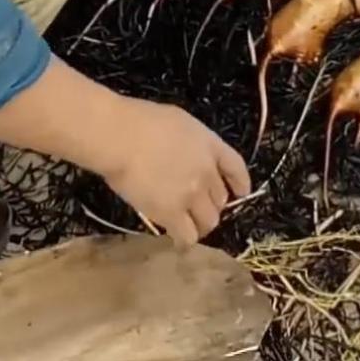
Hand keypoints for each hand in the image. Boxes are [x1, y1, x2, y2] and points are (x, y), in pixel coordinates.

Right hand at [99, 99, 250, 242]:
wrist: (119, 137)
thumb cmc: (140, 121)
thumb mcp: (178, 121)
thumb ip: (190, 143)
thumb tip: (184, 157)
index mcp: (209, 145)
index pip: (236, 168)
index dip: (240, 182)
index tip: (240, 192)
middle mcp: (206, 172)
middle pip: (221, 199)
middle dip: (210, 204)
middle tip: (194, 207)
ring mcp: (191, 195)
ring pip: (209, 221)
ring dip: (200, 224)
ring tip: (185, 224)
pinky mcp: (172, 214)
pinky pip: (188, 236)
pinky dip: (183, 239)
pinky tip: (175, 237)